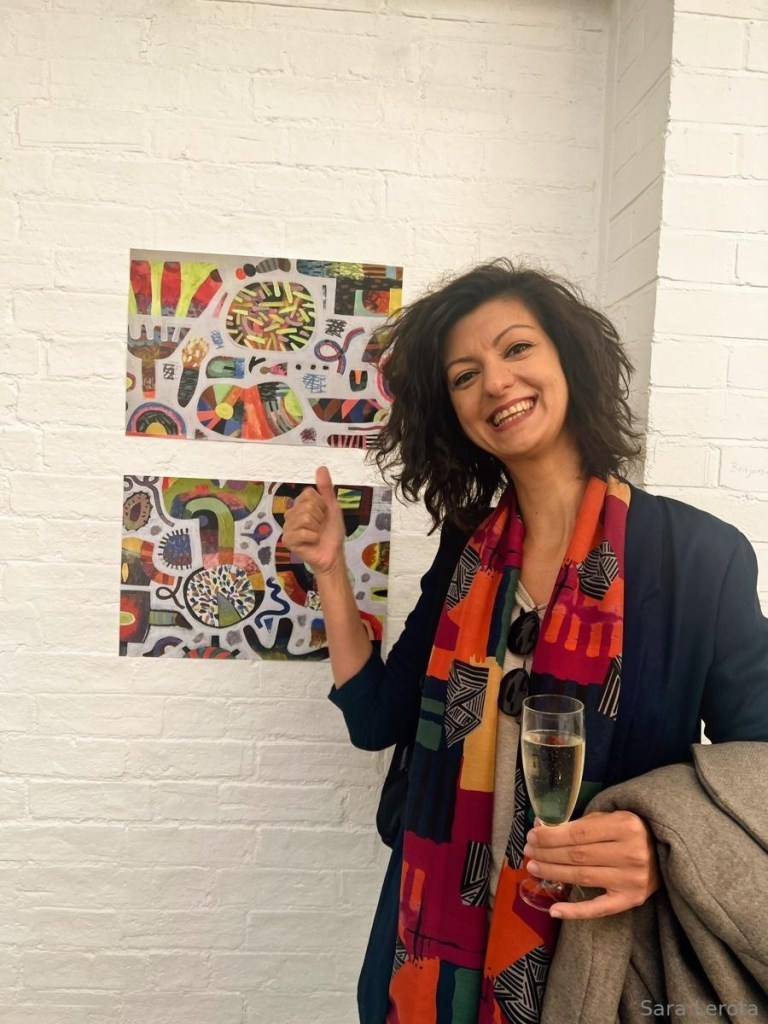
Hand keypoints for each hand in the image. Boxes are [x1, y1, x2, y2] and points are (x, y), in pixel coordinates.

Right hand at [282, 466, 346, 576]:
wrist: (333, 553)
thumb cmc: (332, 531)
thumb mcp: (332, 506)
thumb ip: (326, 488)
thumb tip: (321, 467)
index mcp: (300, 504)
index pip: (308, 493)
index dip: (321, 504)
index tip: (324, 514)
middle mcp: (291, 513)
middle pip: (307, 505)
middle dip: (320, 517)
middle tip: (321, 526)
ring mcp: (288, 526)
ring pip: (304, 518)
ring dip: (317, 528)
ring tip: (317, 534)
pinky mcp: (287, 540)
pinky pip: (301, 532)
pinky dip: (312, 538)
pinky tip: (311, 542)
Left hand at [522, 810, 659, 919]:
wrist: (665, 852)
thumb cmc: (631, 831)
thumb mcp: (611, 817)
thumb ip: (580, 824)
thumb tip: (542, 827)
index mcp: (625, 826)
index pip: (578, 834)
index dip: (551, 836)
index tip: (532, 835)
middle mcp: (630, 854)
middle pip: (577, 856)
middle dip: (547, 854)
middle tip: (529, 851)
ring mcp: (631, 879)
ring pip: (582, 878)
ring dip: (553, 873)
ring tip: (534, 867)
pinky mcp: (632, 900)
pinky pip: (599, 908)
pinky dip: (575, 911)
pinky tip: (554, 910)